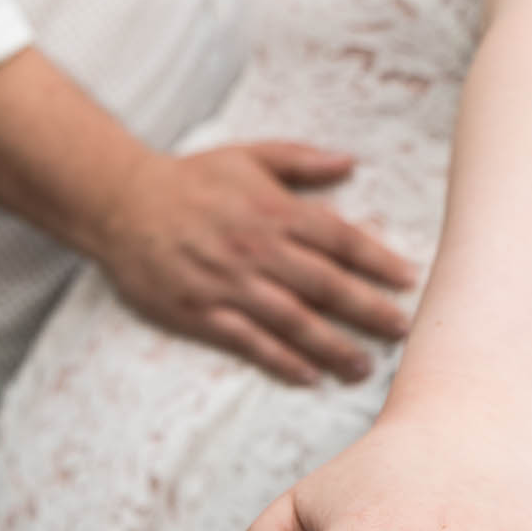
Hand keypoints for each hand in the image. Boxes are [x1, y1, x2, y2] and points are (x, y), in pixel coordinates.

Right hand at [93, 142, 415, 385]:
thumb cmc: (192, 178)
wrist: (123, 203)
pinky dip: (281, 360)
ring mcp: (229, 284)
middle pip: (325, 284)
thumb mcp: (248, 155)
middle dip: (369, 309)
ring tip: (365, 366)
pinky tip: (310, 375)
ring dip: (333, 346)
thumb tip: (350, 161)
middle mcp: (257, 249)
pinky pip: (249, 342)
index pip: (339, 238)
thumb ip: (301, 160)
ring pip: (293, 320)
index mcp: (273, 209)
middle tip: (403, 330)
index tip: (409, 278)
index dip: (377, 260)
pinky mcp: (201, 312)